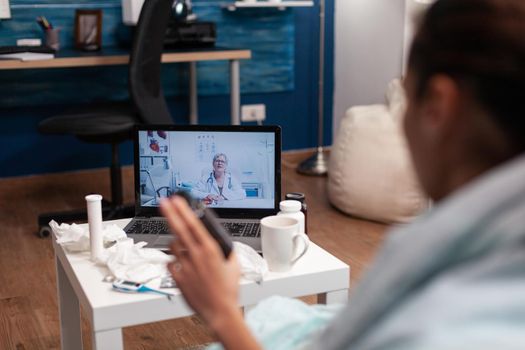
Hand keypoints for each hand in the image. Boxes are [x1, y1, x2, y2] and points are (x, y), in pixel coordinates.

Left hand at [160, 196, 240, 326]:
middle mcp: (196, 256)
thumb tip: (223, 241)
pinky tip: (181, 263)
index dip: (183, 210)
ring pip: (173, 246)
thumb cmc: (228, 290)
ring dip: (176, 241)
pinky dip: (175, 261)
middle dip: (170, 213)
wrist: (220, 312)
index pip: (194, 224)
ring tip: (182, 243)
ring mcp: (185, 267)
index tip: (177, 200)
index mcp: (211, 250)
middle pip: (179, 229)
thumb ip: (227, 250)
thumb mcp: (234, 264)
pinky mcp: (178, 278)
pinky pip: (171, 263)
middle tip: (163, 202)